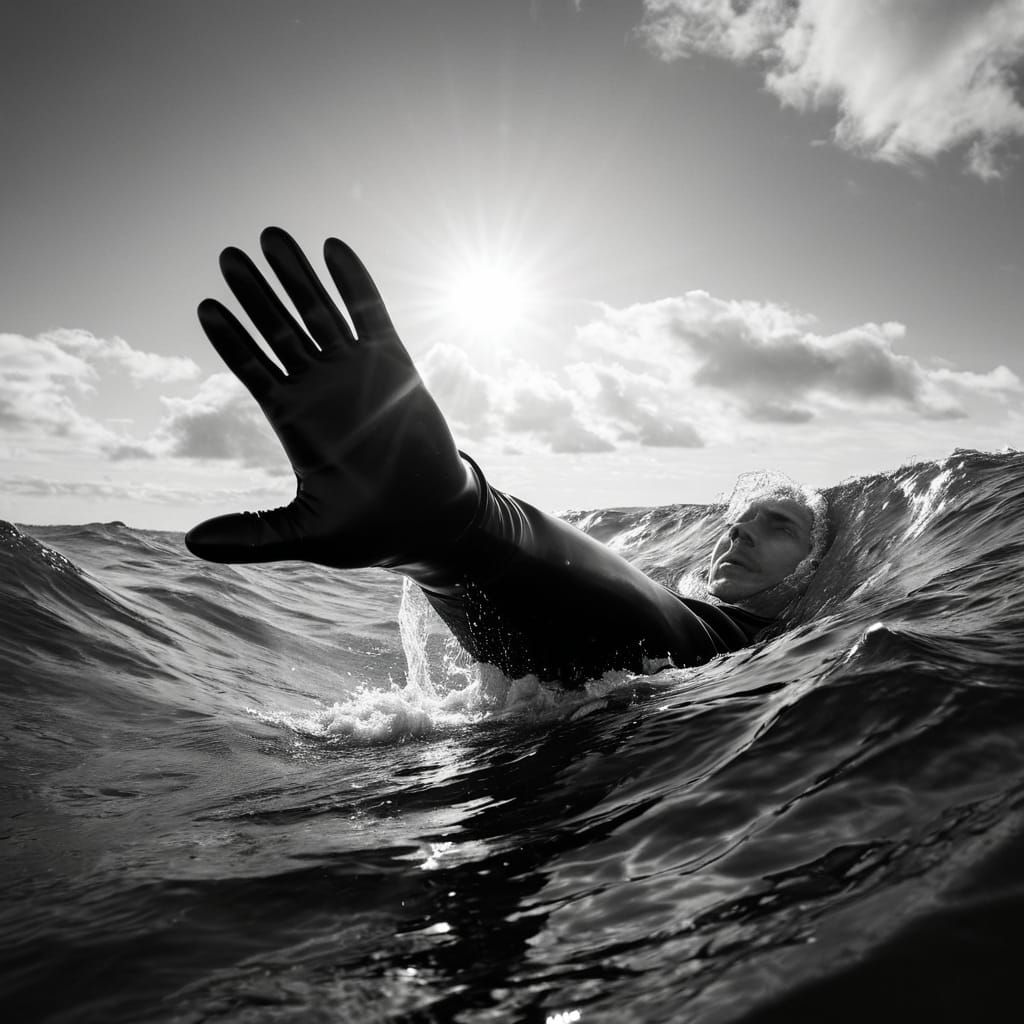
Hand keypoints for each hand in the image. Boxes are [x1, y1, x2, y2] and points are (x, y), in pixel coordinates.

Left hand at [184, 227, 477, 568]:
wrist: (430, 519)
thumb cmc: (368, 529)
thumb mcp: (305, 532)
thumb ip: (253, 535)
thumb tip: (190, 543)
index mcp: (291, 419)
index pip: (251, 367)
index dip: (230, 339)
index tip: (208, 307)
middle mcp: (318, 388)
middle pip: (278, 329)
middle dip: (254, 294)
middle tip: (229, 257)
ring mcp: (354, 371)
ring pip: (319, 312)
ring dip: (297, 276)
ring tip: (271, 238)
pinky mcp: (394, 363)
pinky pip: (370, 313)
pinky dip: (353, 282)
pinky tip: (333, 248)